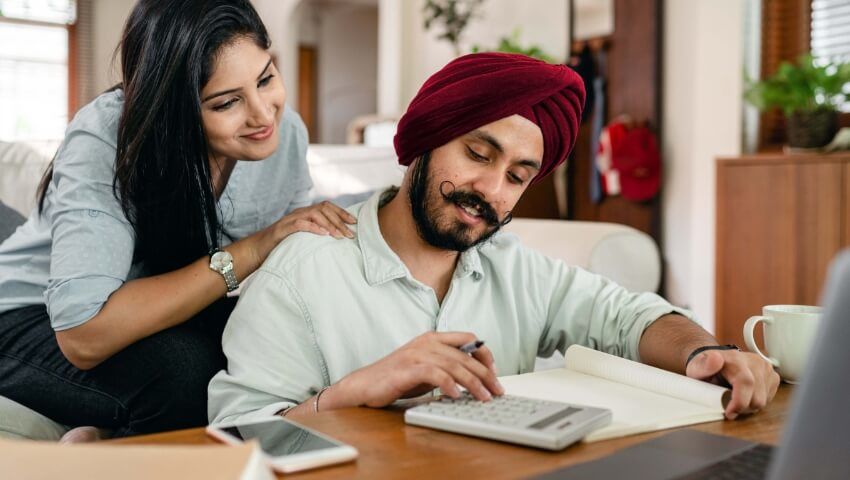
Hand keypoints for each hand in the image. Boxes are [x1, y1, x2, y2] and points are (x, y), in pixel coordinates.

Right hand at [248, 201, 356, 267]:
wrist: (257, 250)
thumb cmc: (281, 246)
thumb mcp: (302, 239)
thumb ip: (316, 235)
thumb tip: (337, 239)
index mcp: (305, 214)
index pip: (327, 207)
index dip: (342, 213)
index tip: (354, 222)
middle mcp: (299, 213)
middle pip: (323, 209)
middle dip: (339, 220)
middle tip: (350, 234)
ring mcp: (290, 219)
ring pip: (314, 214)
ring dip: (329, 225)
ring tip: (339, 236)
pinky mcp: (282, 229)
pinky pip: (300, 224)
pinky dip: (313, 228)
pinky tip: (323, 235)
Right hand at [336, 332, 503, 407]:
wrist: (365, 385)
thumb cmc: (397, 378)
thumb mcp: (428, 369)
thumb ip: (447, 368)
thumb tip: (475, 378)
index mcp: (434, 338)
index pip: (469, 339)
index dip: (485, 354)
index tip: (495, 372)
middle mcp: (427, 342)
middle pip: (465, 356)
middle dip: (485, 375)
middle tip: (497, 391)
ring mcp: (417, 354)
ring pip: (454, 365)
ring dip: (473, 383)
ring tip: (483, 397)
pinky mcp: (408, 368)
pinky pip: (435, 374)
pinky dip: (449, 385)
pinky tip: (457, 396)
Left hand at [686, 349, 779, 419]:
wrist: (715, 361)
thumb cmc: (705, 367)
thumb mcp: (696, 367)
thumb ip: (702, 366)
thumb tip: (715, 359)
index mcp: (736, 359)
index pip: (746, 382)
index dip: (740, 402)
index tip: (729, 412)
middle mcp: (754, 361)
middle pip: (757, 396)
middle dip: (742, 408)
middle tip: (729, 407)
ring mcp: (766, 368)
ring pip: (763, 400)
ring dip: (749, 406)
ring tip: (735, 398)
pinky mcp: (773, 376)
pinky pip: (769, 398)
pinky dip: (756, 401)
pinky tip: (745, 394)